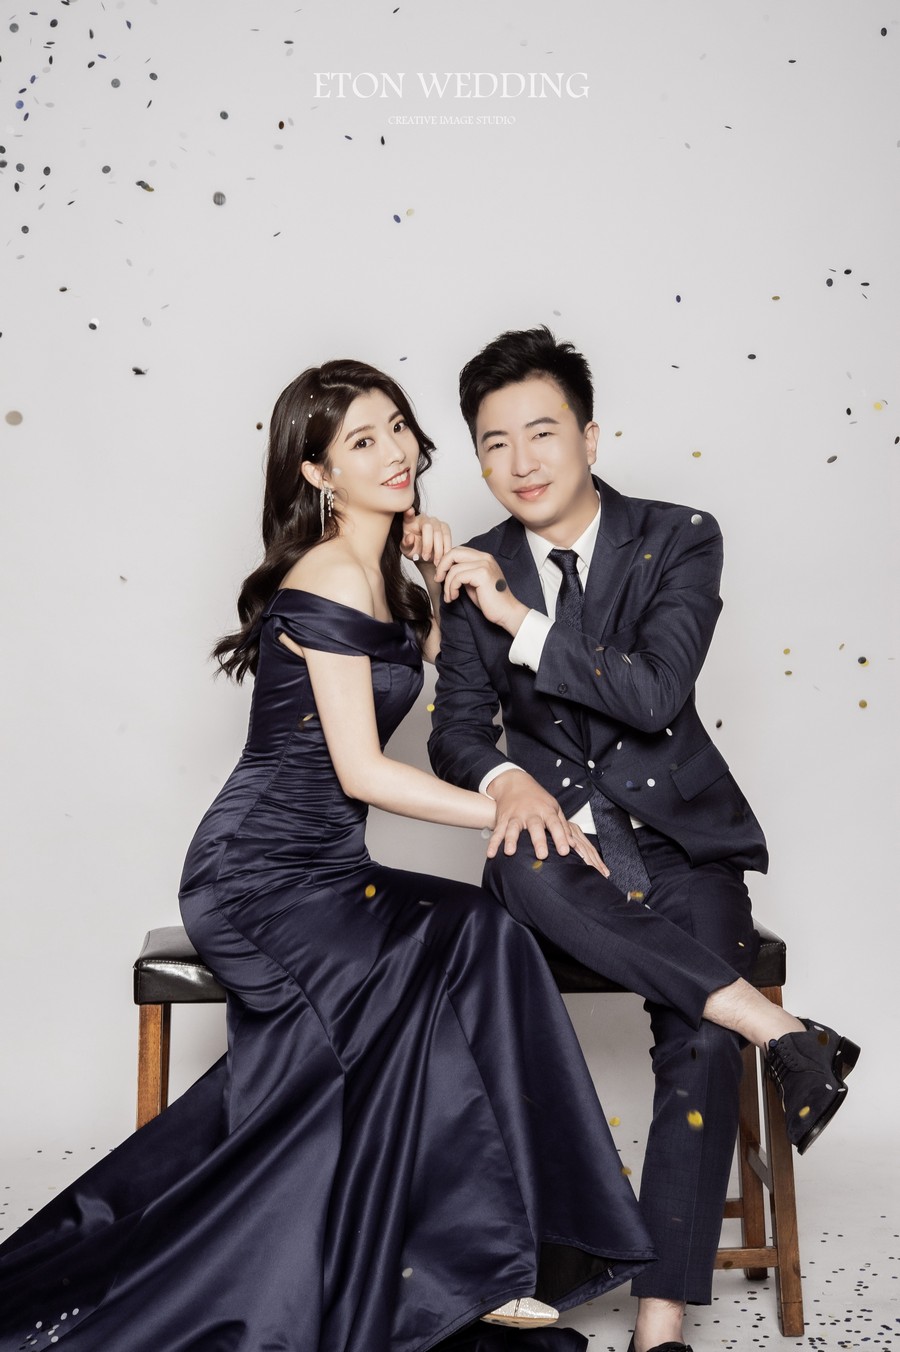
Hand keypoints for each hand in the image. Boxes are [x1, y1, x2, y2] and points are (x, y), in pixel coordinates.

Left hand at [400, 510, 451, 569]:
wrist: (426, 555)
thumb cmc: (414, 550)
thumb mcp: (406, 551)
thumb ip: (406, 544)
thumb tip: (410, 537)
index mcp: (410, 522)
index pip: (408, 516)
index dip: (409, 513)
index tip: (409, 511)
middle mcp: (423, 518)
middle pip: (428, 527)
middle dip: (428, 545)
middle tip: (425, 558)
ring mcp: (435, 521)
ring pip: (439, 533)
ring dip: (438, 550)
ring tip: (435, 562)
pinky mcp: (445, 527)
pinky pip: (447, 537)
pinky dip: (446, 549)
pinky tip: (443, 557)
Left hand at [434, 546, 528, 633]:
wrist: (506, 612)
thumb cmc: (490, 600)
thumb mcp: (473, 583)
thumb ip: (463, 573)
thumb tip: (446, 569)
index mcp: (484, 557)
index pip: (458, 550)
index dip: (446, 561)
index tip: (441, 574)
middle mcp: (485, 557)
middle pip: (454, 552)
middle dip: (442, 566)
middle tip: (438, 579)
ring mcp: (484, 564)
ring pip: (454, 568)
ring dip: (447, 585)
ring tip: (450, 596)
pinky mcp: (482, 574)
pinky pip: (457, 577)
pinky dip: (451, 588)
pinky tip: (454, 597)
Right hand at [484, 769, 608, 877]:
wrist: (514, 782)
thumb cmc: (537, 798)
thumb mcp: (553, 807)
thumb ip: (563, 826)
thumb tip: (573, 844)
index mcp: (546, 810)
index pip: (555, 824)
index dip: (560, 837)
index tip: (564, 851)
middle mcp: (530, 813)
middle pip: (535, 826)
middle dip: (538, 841)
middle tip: (542, 855)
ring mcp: (515, 815)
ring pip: (513, 828)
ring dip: (511, 840)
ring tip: (510, 852)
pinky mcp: (503, 818)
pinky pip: (497, 832)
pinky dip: (493, 843)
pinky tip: (490, 853)